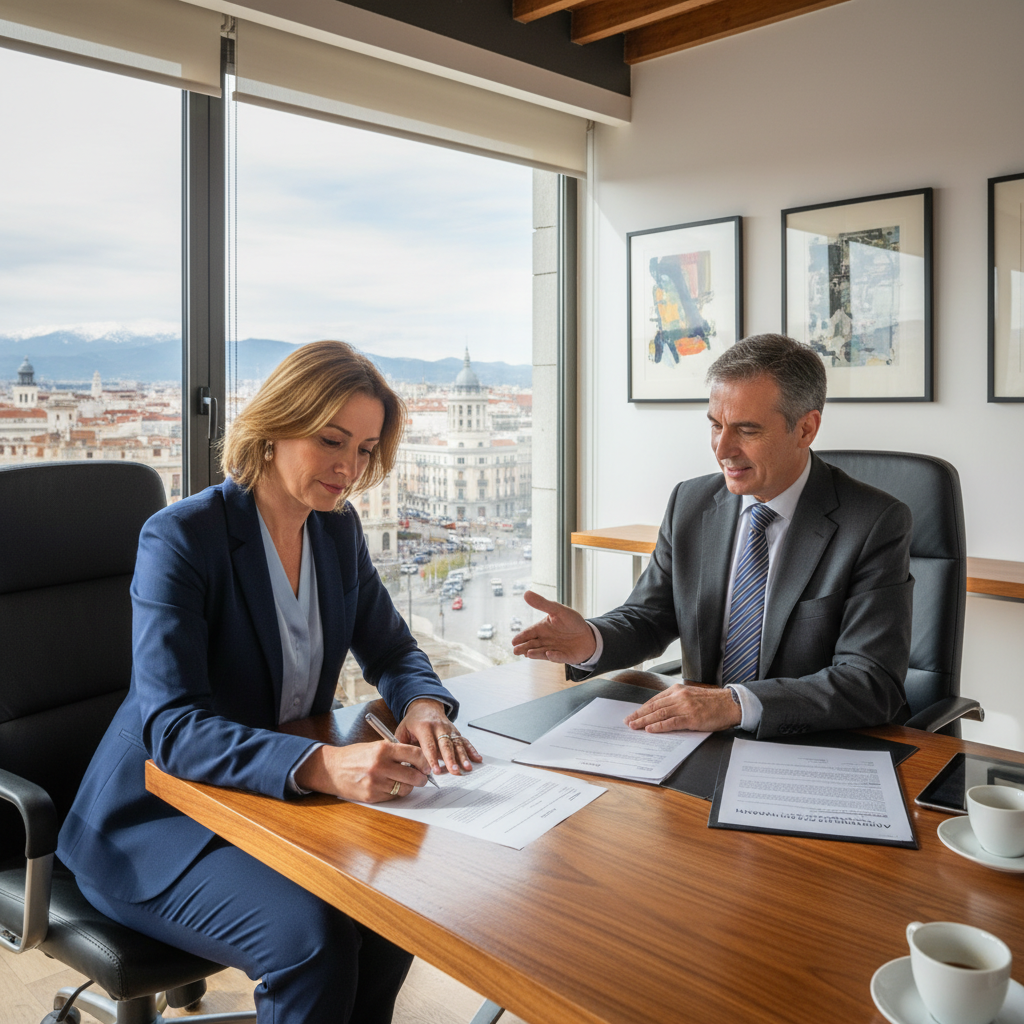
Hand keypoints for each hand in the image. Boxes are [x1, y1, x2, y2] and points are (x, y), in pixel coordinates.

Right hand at [293, 740, 431, 802]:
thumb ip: (396, 752)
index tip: (427, 765)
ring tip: (406, 781)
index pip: (414, 754)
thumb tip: (418, 760)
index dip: (424, 761)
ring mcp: (376, 783)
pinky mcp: (372, 796)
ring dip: (409, 786)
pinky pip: (393, 796)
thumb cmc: (355, 756)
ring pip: (405, 788)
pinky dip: (396, 792)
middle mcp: (380, 766)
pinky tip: (390, 786)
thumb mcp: (376, 746)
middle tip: (422, 777)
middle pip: (413, 775)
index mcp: (383, 749)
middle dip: (421, 778)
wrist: (332, 769)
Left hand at [396, 698, 481, 776]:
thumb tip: (404, 763)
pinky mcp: (455, 732)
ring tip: (467, 767)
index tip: (435, 771)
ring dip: (463, 756)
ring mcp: (449, 729)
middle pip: (446, 745)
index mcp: (424, 727)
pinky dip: (472, 750)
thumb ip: (402, 746)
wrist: (425, 706)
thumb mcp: (402, 730)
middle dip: (450, 759)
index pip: (429, 745)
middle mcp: (439, 727)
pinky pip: (465, 741)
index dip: (432, 759)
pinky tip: (477, 758)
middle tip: (454, 770)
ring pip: (457, 744)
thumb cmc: (413, 721)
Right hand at [511, 591, 596, 663]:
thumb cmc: (571, 621)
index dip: (521, 637)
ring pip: (542, 652)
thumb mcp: (557, 610)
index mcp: (542, 629)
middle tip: (515, 651)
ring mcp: (554, 650)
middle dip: (524, 648)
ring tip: (528, 654)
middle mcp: (545, 641)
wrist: (588, 634)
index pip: (529, 633)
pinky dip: (554, 656)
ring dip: (536, 653)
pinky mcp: (564, 657)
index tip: (513, 641)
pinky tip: (549, 654)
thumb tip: (526, 593)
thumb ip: (542, 603)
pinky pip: (558, 657)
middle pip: (532, 645)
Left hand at [624, 683, 741, 732]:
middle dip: (639, 714)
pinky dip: (659, 726)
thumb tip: (662, 711)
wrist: (730, 704)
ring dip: (644, 720)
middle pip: (654, 707)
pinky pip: (671, 722)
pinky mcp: (691, 717)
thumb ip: (677, 701)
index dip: (642, 708)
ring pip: (659, 714)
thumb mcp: (691, 696)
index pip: (655, 700)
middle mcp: (679, 696)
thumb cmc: (712, 702)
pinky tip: (650, 729)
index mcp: (678, 690)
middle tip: (628, 721)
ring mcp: (685, 707)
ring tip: (634, 726)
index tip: (633, 714)